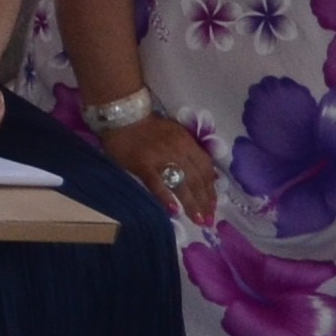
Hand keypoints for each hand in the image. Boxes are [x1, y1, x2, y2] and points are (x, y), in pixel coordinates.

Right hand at [103, 112, 223, 228]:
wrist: (122, 115)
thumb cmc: (148, 126)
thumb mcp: (175, 133)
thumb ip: (189, 151)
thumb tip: (205, 174)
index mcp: (187, 142)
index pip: (205, 168)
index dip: (211, 188)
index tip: (214, 204)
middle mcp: (178, 151)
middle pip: (197, 180)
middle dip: (205, 201)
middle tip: (209, 220)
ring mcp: (161, 158)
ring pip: (182, 184)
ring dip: (192, 204)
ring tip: (198, 220)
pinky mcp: (144, 165)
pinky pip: (158, 184)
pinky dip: (167, 197)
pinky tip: (174, 211)